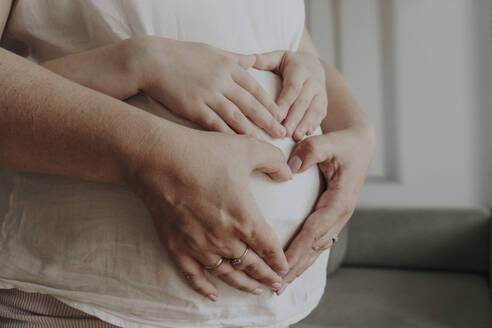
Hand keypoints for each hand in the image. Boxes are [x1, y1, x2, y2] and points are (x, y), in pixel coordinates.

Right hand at [125, 125, 291, 300]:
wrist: (158, 159)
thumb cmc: (204, 152)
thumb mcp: (247, 148)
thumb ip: (274, 161)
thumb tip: (288, 174)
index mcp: (245, 219)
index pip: (269, 248)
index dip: (279, 260)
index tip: (285, 267)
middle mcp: (224, 239)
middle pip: (251, 265)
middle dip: (266, 277)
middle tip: (277, 285)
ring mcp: (199, 246)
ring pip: (227, 274)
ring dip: (243, 285)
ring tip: (255, 291)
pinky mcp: (177, 247)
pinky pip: (193, 275)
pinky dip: (204, 288)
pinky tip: (212, 295)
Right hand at [130, 36, 285, 138]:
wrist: (152, 60)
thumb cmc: (182, 54)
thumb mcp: (213, 51)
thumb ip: (235, 58)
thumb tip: (254, 60)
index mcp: (229, 66)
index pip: (255, 88)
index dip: (270, 104)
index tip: (281, 115)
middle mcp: (222, 81)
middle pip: (251, 104)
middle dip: (268, 120)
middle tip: (282, 133)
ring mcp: (209, 94)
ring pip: (236, 116)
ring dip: (252, 131)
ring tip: (265, 143)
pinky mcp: (194, 107)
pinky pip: (215, 124)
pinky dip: (228, 135)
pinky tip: (238, 146)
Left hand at [252, 50, 327, 140]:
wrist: (313, 65)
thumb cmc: (289, 63)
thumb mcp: (278, 57)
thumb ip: (265, 59)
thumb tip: (250, 59)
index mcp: (300, 70)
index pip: (293, 88)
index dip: (285, 103)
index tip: (277, 116)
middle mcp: (313, 81)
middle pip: (303, 102)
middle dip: (294, 118)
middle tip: (284, 133)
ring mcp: (321, 93)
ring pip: (314, 110)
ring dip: (304, 125)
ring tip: (294, 138)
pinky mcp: (324, 103)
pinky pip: (320, 115)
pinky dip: (313, 126)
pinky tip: (305, 136)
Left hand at [276, 124, 374, 294]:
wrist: (359, 143)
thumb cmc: (343, 143)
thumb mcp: (329, 141)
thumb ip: (311, 151)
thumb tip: (291, 169)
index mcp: (340, 200)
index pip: (314, 231)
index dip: (297, 250)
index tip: (279, 266)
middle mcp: (340, 213)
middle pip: (314, 247)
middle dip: (295, 268)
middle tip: (275, 287)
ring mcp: (337, 217)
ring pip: (316, 248)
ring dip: (299, 266)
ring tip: (280, 285)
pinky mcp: (331, 216)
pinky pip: (317, 240)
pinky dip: (304, 255)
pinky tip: (292, 265)